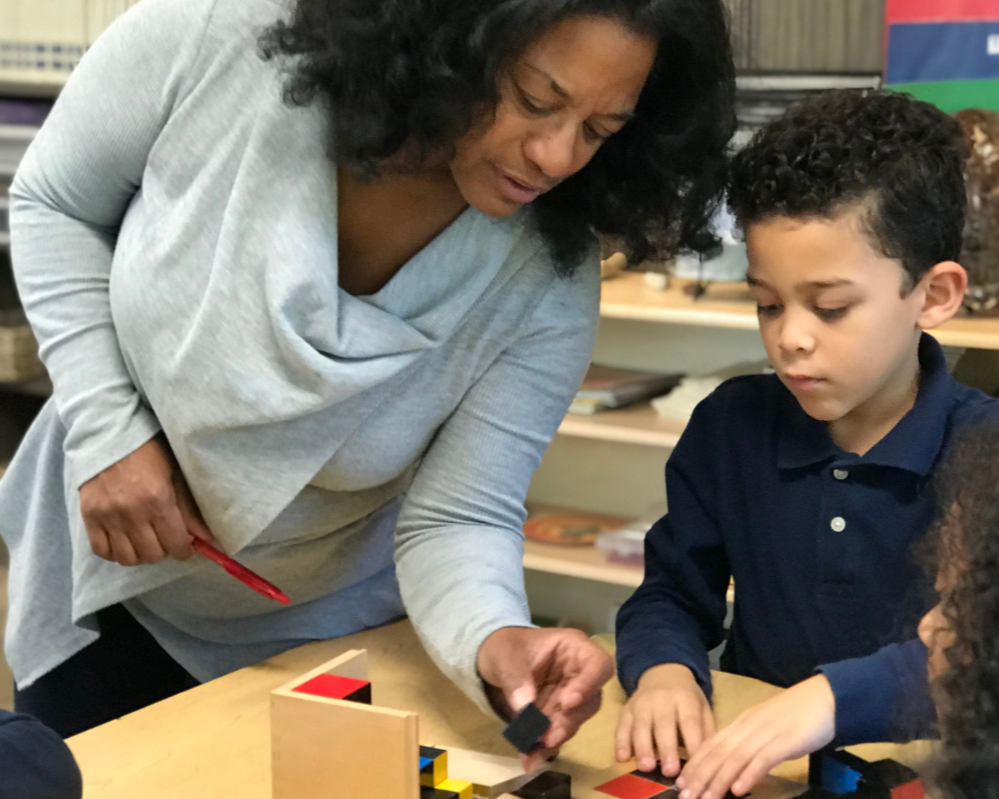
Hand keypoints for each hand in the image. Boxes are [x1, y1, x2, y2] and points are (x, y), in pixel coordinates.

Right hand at [79, 435, 214, 565]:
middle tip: (164, 538)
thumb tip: (210, 540)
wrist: (109, 437)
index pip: (176, 544)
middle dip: (164, 550)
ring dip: (140, 554)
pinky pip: (102, 551)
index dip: (184, 550)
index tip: (185, 545)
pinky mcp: (89, 517)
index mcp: (158, 501)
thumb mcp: (176, 476)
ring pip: (127, 558)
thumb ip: (190, 511)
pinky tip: (123, 542)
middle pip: (152, 554)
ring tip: (144, 541)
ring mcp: (108, 517)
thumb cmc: (149, 453)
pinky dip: (114, 553)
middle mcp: (132, 513)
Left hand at [477, 626, 613, 770]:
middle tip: (548, 737)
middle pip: (589, 700)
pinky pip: (555, 735)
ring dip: (555, 739)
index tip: (567, 703)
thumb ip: (515, 677)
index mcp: (573, 648)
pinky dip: (542, 749)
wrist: (494, 660)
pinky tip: (528, 758)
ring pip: (573, 722)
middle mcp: (578, 674)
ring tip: (532, 753)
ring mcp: (569, 698)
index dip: (589, 685)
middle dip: (568, 721)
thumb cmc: (505, 646)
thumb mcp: (504, 654)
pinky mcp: (557, 717)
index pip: (597, 665)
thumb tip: (526, 707)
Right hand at [614, 663, 714, 777]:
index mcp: (685, 699)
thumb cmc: (686, 697)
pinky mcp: (626, 709)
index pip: (690, 722)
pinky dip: (621, 742)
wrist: (662, 672)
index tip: (696, 768)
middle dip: (666, 748)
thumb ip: (706, 730)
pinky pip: (622, 725)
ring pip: (640, 726)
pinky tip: (622, 758)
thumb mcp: (702, 707)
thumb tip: (711, 759)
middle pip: (664, 724)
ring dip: (642, 747)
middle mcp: (662, 700)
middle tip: (670, 771)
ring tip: (646, 767)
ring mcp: (641, 704)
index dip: (693, 744)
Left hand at [675, 674, 835, 798]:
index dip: (696, 764)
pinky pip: (764, 758)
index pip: (712, 745)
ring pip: (736, 757)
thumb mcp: (765, 729)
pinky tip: (738, 790)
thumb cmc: (796, 717)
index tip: (681, 783)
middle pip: (719, 752)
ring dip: (718, 780)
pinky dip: (749, 774)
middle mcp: (749, 727)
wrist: (824, 697)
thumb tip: (731, 769)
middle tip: (685, 796)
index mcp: (742, 724)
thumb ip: (748, 745)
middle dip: (700, 776)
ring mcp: (766, 732)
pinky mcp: (786, 740)